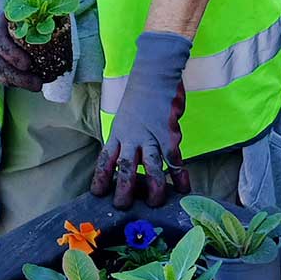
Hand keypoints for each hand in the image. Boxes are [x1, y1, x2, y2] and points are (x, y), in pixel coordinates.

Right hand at [0, 0, 40, 89]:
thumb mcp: (16, 7)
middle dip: (19, 77)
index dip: (13, 55)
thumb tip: (60, 14)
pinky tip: (28, 85)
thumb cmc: (8, 10)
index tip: (28, 63)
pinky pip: (0, 77)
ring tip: (37, 86)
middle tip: (38, 83)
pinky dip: (14, 83)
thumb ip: (32, 13)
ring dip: (18, 83)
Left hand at [90, 31, 191, 208]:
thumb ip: (129, 136)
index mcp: (118, 133)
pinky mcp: (168, 133)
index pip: (105, 160)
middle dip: (123, 190)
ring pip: (150, 167)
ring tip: (155, 203)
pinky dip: (180, 175)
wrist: (155, 72)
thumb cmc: (142, 94)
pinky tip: (184, 188)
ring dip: (153, 188)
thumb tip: (132, 155)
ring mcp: (150, 136)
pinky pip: (174, 159)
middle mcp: (131, 137)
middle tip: (123, 207)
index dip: (101, 178)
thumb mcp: (127, 116)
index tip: (97, 194)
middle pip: (124, 168)